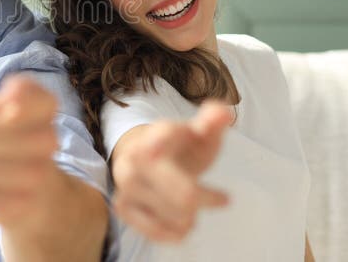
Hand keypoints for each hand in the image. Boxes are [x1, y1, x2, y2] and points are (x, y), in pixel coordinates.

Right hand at [111, 101, 232, 242]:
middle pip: (185, 196)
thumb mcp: (201, 133)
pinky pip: (157, 231)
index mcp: (157, 134)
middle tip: (211, 196)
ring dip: (190, 217)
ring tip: (190, 208)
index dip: (162, 141)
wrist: (145, 158)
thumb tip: (225, 114)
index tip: (173, 154)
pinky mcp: (122, 205)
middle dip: (203, 199)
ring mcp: (126, 183)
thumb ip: (214, 121)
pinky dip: (175, 232)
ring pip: (176, 217)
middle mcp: (135, 157)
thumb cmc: (181, 148)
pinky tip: (181, 225)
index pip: (164, 135)